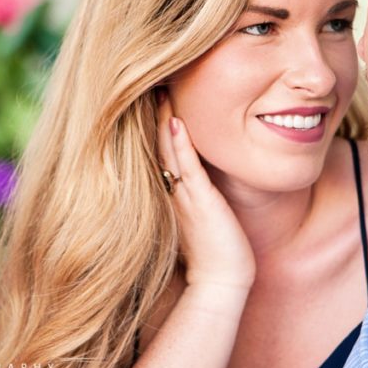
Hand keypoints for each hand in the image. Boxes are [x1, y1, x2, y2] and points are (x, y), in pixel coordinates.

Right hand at [157, 93, 255, 291]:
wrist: (221, 283)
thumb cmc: (215, 254)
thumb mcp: (201, 217)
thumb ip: (194, 197)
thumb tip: (197, 182)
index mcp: (172, 193)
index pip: (159, 152)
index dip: (154, 125)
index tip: (152, 97)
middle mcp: (173, 191)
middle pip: (157, 145)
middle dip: (152, 115)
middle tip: (145, 84)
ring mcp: (184, 195)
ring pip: (168, 150)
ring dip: (162, 120)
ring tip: (157, 90)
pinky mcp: (199, 201)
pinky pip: (187, 167)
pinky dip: (180, 143)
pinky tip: (177, 121)